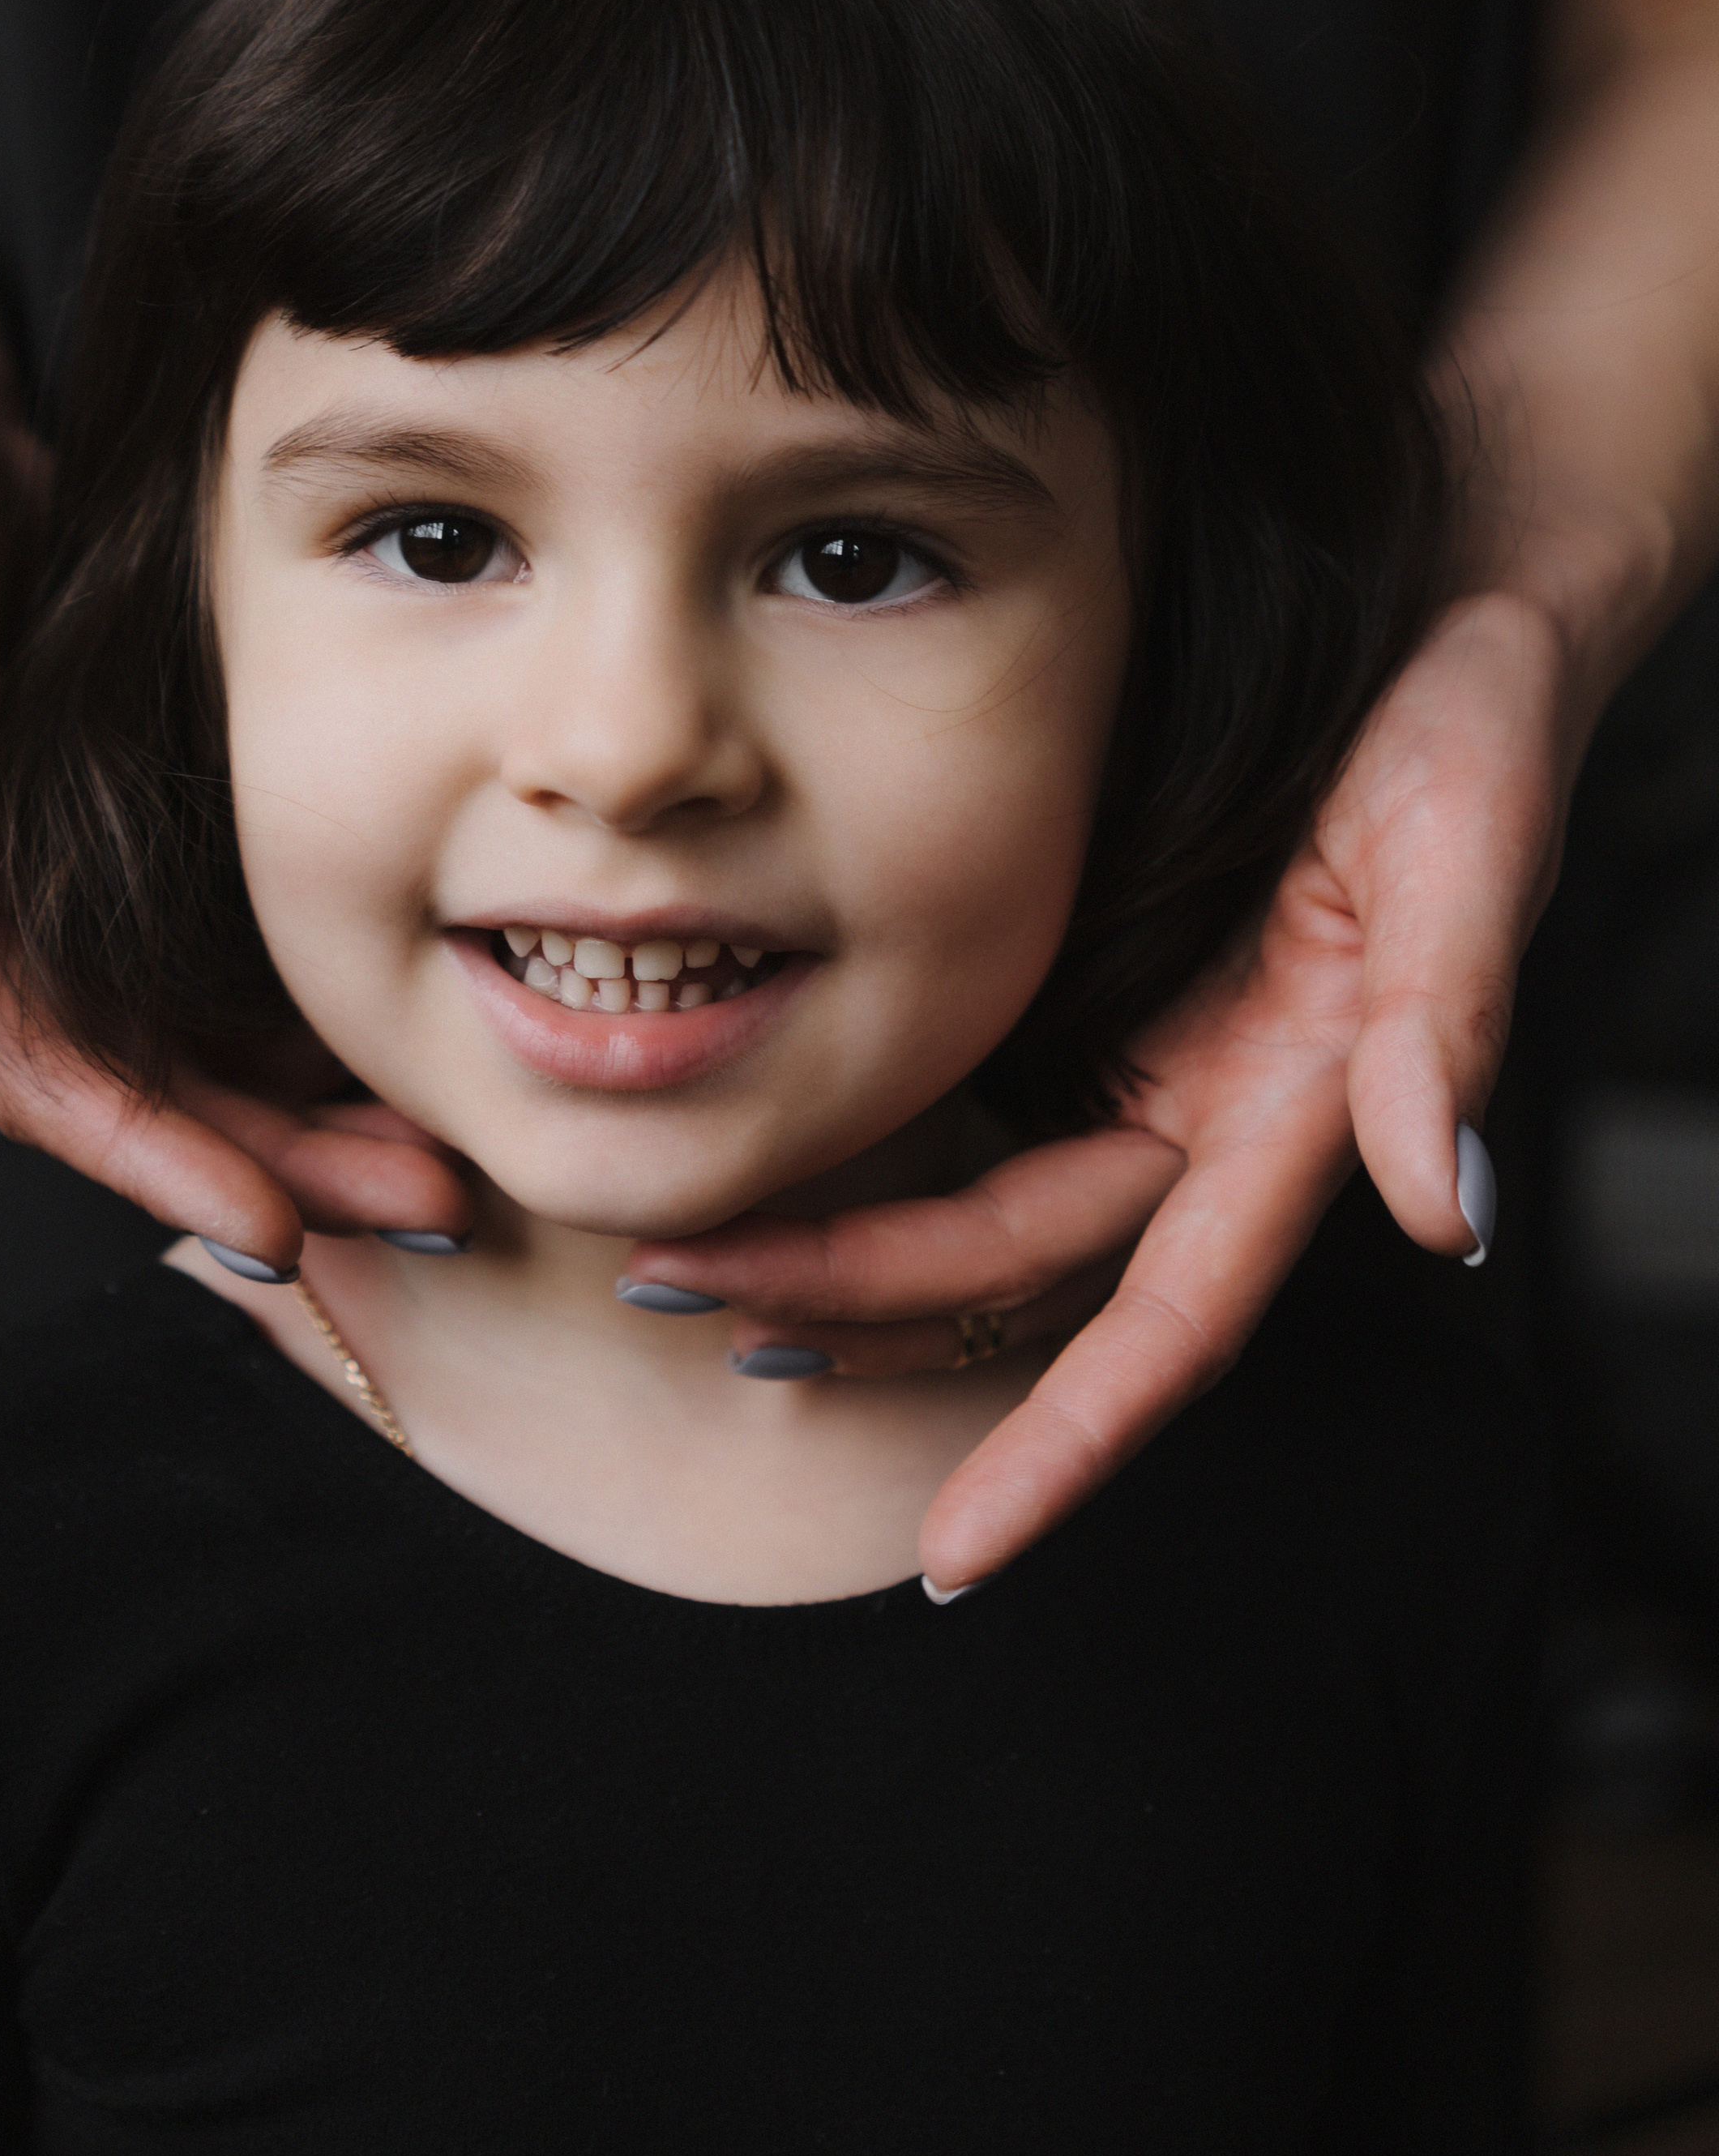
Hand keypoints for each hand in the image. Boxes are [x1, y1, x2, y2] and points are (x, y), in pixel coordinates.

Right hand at [0, 364, 470, 1270]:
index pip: (56, 1087)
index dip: (163, 1166)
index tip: (274, 1229)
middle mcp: (23, 939)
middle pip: (164, 1102)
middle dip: (286, 1171)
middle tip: (428, 1207)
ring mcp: (94, 908)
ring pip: (220, 1061)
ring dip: (324, 1125)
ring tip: (449, 1168)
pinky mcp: (158, 863)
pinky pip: (246, 981)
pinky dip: (324, 1031)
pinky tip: (419, 1051)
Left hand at [622, 589, 1573, 1585]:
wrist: (1447, 601)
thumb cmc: (1474, 712)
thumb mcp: (1472, 837)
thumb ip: (1448, 1022)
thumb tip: (1445, 1208)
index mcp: (1303, 1112)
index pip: (1173, 1324)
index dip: (1072, 1444)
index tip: (961, 1554)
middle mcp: (1221, 1119)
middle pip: (1021, 1275)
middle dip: (859, 1309)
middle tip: (680, 1295)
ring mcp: (1160, 1069)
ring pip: (981, 1224)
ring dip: (840, 1261)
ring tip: (686, 1268)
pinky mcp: (1107, 1002)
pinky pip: (977, 1129)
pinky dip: (873, 1169)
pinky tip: (771, 1169)